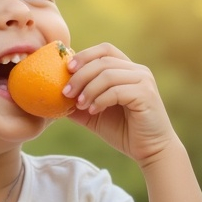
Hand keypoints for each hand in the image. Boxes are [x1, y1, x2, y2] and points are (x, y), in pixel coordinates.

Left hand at [63, 43, 178, 164]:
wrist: (150, 151)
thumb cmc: (124, 131)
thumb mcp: (94, 114)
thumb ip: (77, 102)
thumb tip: (51, 96)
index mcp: (127, 70)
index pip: (104, 50)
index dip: (84, 55)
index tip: (66, 70)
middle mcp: (138, 71)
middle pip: (103, 60)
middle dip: (80, 75)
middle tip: (66, 92)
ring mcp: (144, 81)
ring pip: (108, 74)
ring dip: (88, 89)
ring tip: (79, 104)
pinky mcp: (146, 95)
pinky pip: (117, 91)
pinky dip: (100, 100)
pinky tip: (93, 111)